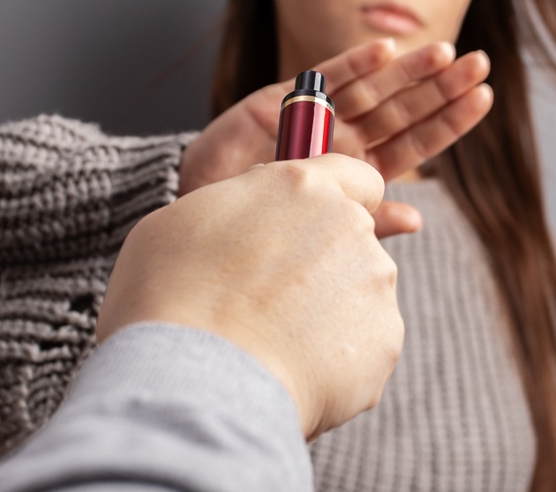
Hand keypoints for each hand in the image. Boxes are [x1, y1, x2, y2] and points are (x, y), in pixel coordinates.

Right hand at [97, 154, 410, 439]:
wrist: (196, 382)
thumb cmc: (170, 297)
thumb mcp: (181, 222)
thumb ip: (236, 206)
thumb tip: (252, 211)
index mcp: (300, 185)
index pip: (354, 174)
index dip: (339, 199)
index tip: (315, 224)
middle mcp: (348, 225)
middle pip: (354, 238)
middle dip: (322, 263)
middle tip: (267, 299)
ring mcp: (374, 282)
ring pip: (358, 294)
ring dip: (328, 313)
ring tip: (270, 342)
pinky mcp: (386, 340)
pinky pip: (364, 345)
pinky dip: (336, 359)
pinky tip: (289, 369)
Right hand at [178, 39, 491, 195]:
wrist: (199, 209)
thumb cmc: (260, 223)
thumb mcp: (322, 225)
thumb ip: (368, 219)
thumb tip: (418, 218)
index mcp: (360, 171)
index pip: (415, 142)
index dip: (448, 120)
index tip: (483, 98)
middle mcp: (344, 139)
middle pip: (402, 109)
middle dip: (440, 86)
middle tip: (480, 64)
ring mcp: (316, 116)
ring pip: (372, 88)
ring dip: (408, 70)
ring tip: (446, 52)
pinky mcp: (284, 99)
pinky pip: (325, 78)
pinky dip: (355, 63)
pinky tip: (385, 50)